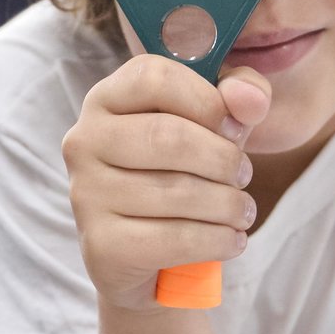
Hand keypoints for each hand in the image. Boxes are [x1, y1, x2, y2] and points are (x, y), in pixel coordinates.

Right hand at [60, 54, 269, 309]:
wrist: (144, 255)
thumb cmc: (179, 173)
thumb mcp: (214, 124)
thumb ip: (241, 95)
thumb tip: (250, 98)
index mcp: (106, 100)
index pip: (155, 78)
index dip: (207, 101)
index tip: (233, 128)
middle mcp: (84, 141)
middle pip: (169, 136)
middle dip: (223, 159)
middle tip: (243, 176)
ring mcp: (86, 194)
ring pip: (177, 192)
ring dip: (229, 205)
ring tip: (242, 211)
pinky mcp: (102, 244)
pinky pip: (177, 238)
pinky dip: (219, 240)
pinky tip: (231, 240)